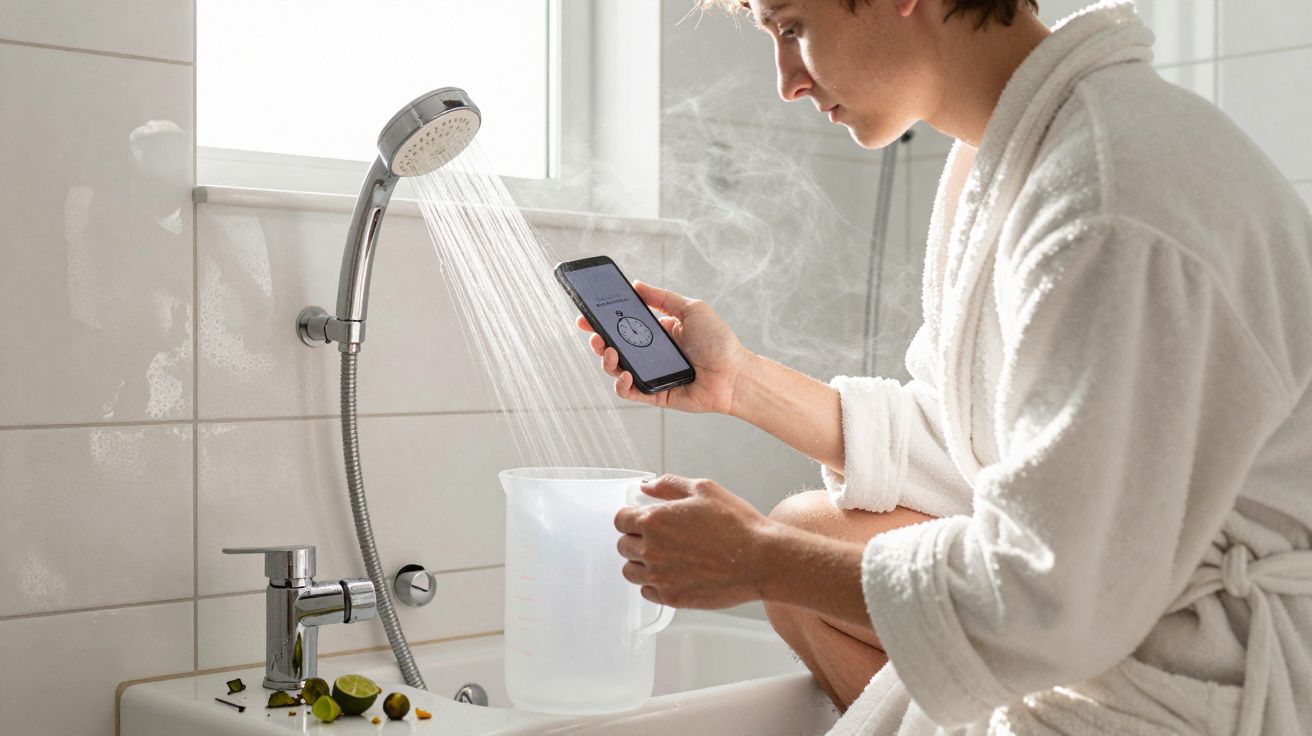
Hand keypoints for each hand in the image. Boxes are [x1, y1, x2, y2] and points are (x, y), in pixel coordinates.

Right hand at [575, 281, 750, 413]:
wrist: (735, 374)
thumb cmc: (719, 341)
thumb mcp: (691, 309)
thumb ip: (662, 297)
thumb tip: (636, 284)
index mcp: (658, 331)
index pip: (623, 324)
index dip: (603, 320)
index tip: (587, 314)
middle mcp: (651, 353)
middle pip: (615, 347)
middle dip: (598, 339)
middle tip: (593, 334)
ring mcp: (651, 374)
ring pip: (617, 369)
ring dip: (607, 360)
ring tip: (609, 351)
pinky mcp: (654, 394)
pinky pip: (629, 392)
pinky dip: (622, 384)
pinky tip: (626, 373)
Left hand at [613, 474, 773, 608]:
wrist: (759, 560)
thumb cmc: (736, 524)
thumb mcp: (704, 490)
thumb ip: (668, 486)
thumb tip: (646, 486)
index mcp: (655, 520)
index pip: (620, 520)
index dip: (631, 517)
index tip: (641, 520)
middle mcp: (652, 549)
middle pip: (623, 546)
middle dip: (636, 539)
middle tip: (659, 538)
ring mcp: (660, 576)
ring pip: (631, 571)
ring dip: (642, 563)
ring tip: (664, 558)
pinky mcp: (671, 597)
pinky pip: (647, 592)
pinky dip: (655, 584)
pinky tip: (673, 574)